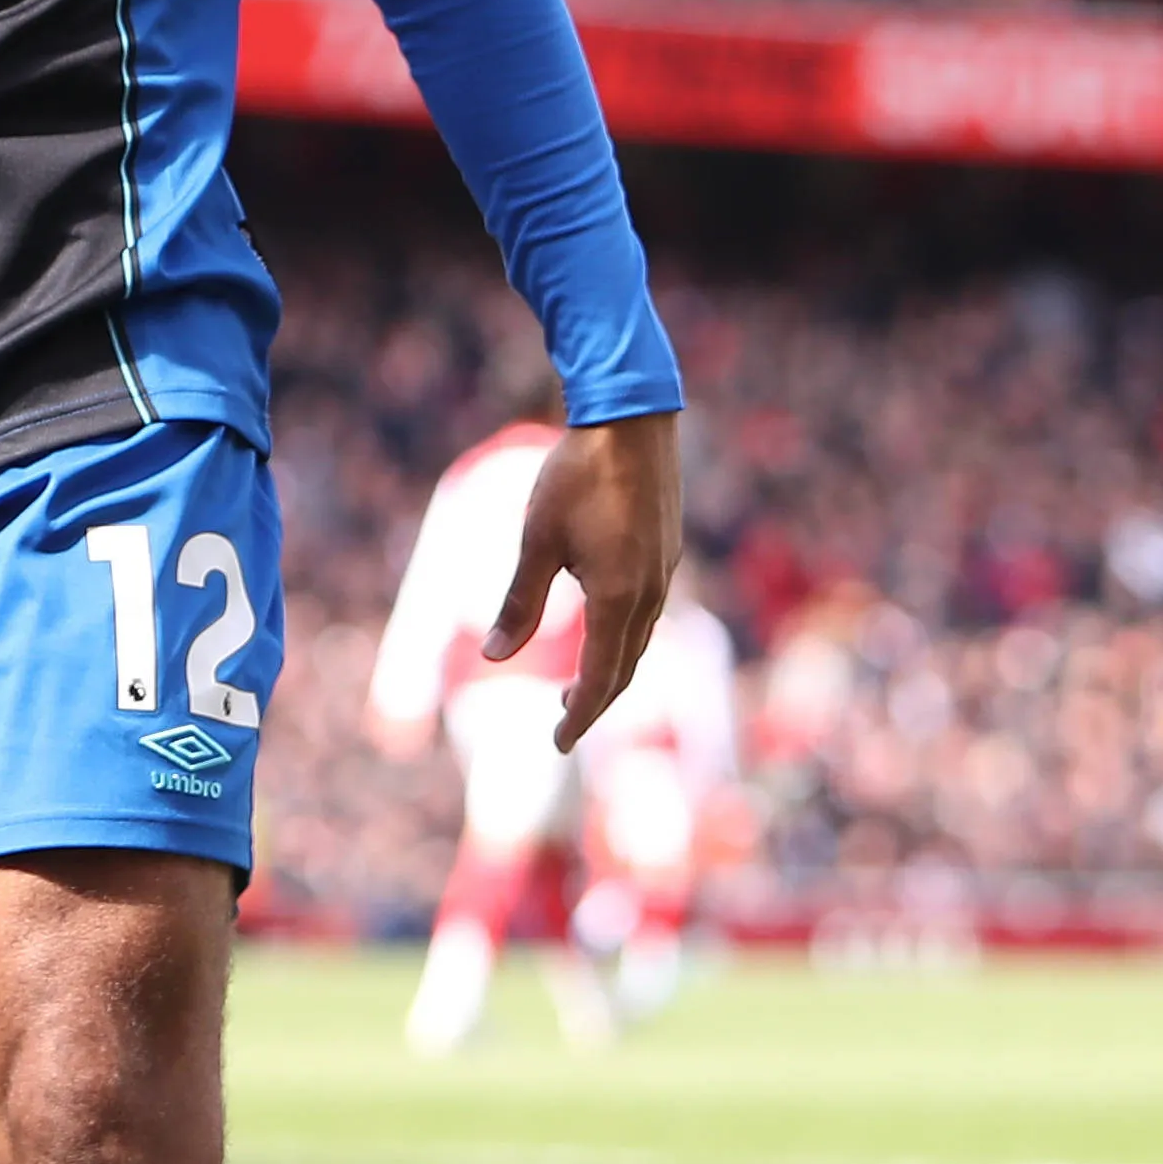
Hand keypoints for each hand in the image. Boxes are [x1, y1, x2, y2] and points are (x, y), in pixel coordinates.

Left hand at [493, 411, 684, 753]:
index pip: (600, 679)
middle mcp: (649, 594)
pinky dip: (624, 639)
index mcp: (618, 598)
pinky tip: (603, 629)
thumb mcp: (536, 541)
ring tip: (575, 686)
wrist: (631, 419)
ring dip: (610, 671)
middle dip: (594, 702)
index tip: (557, 744)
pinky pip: (647, 614)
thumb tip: (495, 658)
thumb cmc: (577, 476)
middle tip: (562, 725)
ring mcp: (664, 573)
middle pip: (624, 668)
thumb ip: (520, 603)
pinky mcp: (667, 553)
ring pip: (639, 642)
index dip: (578, 717)